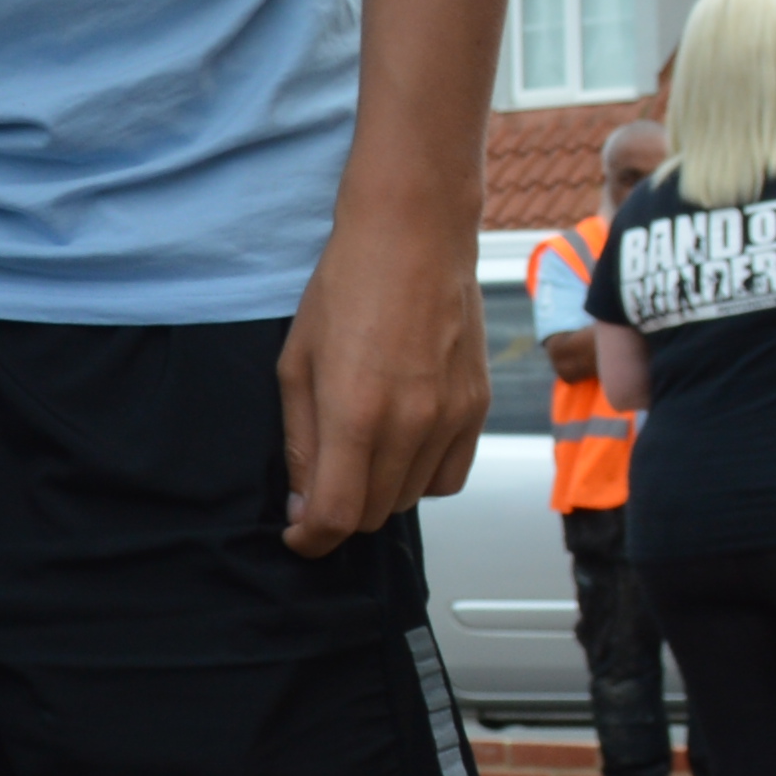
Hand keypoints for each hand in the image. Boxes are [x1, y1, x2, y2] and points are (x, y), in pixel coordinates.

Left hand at [274, 181, 482, 556]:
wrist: (414, 236)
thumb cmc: (346, 288)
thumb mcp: (296, 364)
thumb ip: (301, 442)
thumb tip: (303, 504)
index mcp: (356, 414)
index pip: (336, 516)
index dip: (311, 539)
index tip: (298, 534)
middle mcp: (411, 424)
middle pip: (374, 514)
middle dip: (340, 510)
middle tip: (321, 480)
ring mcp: (452, 418)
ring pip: (412, 499)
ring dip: (379, 491)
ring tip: (360, 449)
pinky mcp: (479, 408)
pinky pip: (449, 475)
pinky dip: (421, 475)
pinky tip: (401, 442)